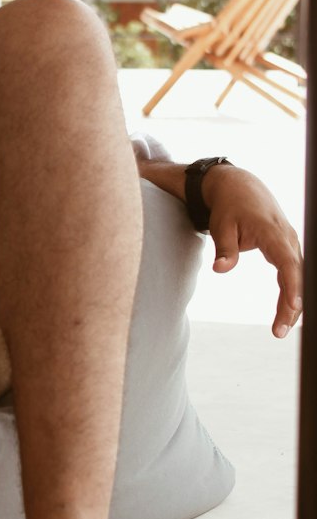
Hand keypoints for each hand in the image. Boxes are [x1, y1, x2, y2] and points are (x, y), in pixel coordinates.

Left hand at [203, 165, 302, 337]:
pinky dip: (292, 292)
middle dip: (292, 305)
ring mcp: (290, 242)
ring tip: (281, 329)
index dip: (292, 287)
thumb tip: (220, 269)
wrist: (238, 187)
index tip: (292, 308)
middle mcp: (288, 238)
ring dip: (293, 303)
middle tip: (279, 331)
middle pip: (297, 275)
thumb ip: (224, 248)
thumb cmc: (229, 206)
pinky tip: (288, 312)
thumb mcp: (222, 225)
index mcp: (273, 233)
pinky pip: (293, 272)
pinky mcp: (287, 247)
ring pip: (298, 276)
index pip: (288, 264)